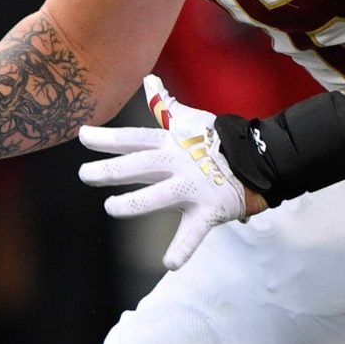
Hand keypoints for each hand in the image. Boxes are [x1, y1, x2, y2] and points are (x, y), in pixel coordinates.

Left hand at [78, 76, 262, 269]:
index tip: (82, 135)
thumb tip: (149, 80)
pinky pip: (194, 232)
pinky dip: (183, 248)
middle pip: (141, 165)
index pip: (135, 139)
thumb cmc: (220, 140)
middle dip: (111, 169)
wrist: (262, 158)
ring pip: (160, 196)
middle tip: (84, 174)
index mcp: (171, 143)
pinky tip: (170, 263)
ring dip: (135, 203)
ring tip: (112, 207)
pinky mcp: (209, 210)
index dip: (108, 138)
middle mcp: (179, 163)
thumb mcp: (191, 120)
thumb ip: (165, 105)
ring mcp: (194, 187)